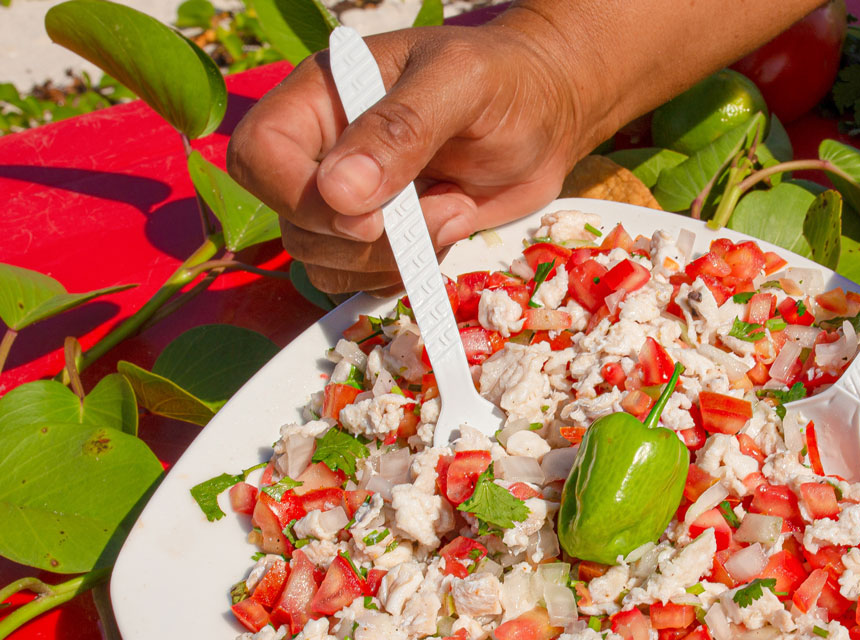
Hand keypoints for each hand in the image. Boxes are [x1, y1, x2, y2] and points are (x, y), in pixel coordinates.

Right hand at [226, 20, 585, 293]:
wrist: (546, 118)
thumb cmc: (505, 83)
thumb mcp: (461, 84)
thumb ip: (401, 128)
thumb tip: (340, 191)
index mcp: (323, 97)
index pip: (259, 157)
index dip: (302, 199)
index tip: (368, 214)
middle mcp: (323, 150)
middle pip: (293, 224)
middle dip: (367, 240)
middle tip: (442, 211)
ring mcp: (348, 199)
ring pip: (324, 262)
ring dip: (392, 260)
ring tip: (453, 212)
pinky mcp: (379, 237)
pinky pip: (361, 280)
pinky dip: (403, 274)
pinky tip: (445, 231)